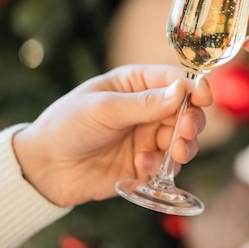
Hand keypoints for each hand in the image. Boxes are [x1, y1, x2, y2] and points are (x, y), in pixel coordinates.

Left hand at [12, 64, 209, 206]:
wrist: (44, 168)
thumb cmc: (67, 125)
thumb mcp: (104, 108)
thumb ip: (144, 103)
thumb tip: (181, 90)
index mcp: (136, 84)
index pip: (174, 80)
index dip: (193, 88)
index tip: (203, 99)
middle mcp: (147, 109)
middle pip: (185, 111)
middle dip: (191, 121)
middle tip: (186, 132)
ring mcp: (146, 136)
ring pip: (181, 139)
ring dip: (183, 146)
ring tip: (175, 154)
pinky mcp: (144, 163)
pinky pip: (165, 166)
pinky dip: (160, 168)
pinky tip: (141, 168)